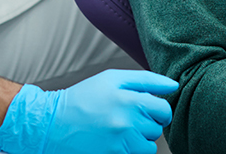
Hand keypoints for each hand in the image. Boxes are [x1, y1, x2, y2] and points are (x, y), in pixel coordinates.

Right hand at [0, 69, 177, 153]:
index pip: (163, 108)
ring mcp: (120, 143)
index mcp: (128, 98)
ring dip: (141, 140)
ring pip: (149, 146)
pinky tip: (116, 142)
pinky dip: (131, 151)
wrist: (52, 125)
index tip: (150, 109)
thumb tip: (172, 85)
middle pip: (157, 128)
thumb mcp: (111, 79)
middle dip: (148, 123)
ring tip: (122, 131)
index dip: (159, 109)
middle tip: (130, 118)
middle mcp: (126, 122)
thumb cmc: (83, 98)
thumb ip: (145, 80)